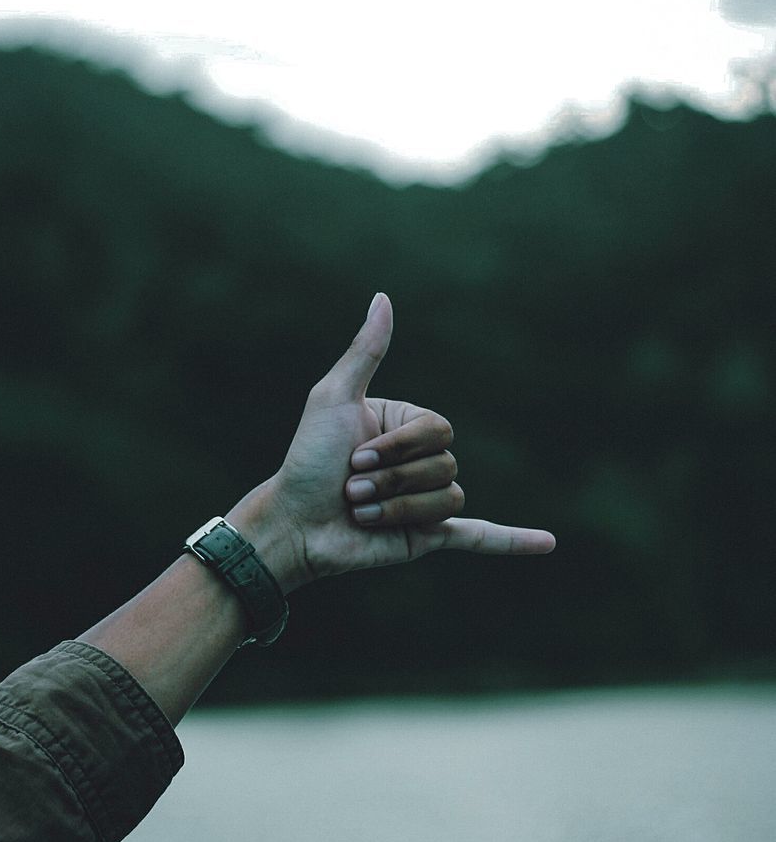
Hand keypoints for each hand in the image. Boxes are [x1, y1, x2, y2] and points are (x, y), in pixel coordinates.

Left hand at [227, 293, 554, 592]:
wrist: (293, 524)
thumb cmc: (307, 461)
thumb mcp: (334, 398)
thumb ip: (366, 351)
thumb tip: (383, 297)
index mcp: (406, 426)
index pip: (438, 430)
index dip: (400, 446)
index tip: (353, 456)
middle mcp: (420, 463)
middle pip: (445, 465)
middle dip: (393, 479)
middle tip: (351, 489)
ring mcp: (426, 503)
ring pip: (448, 499)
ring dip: (398, 508)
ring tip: (363, 513)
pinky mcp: (427, 539)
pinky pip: (479, 536)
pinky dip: (513, 541)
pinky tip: (548, 544)